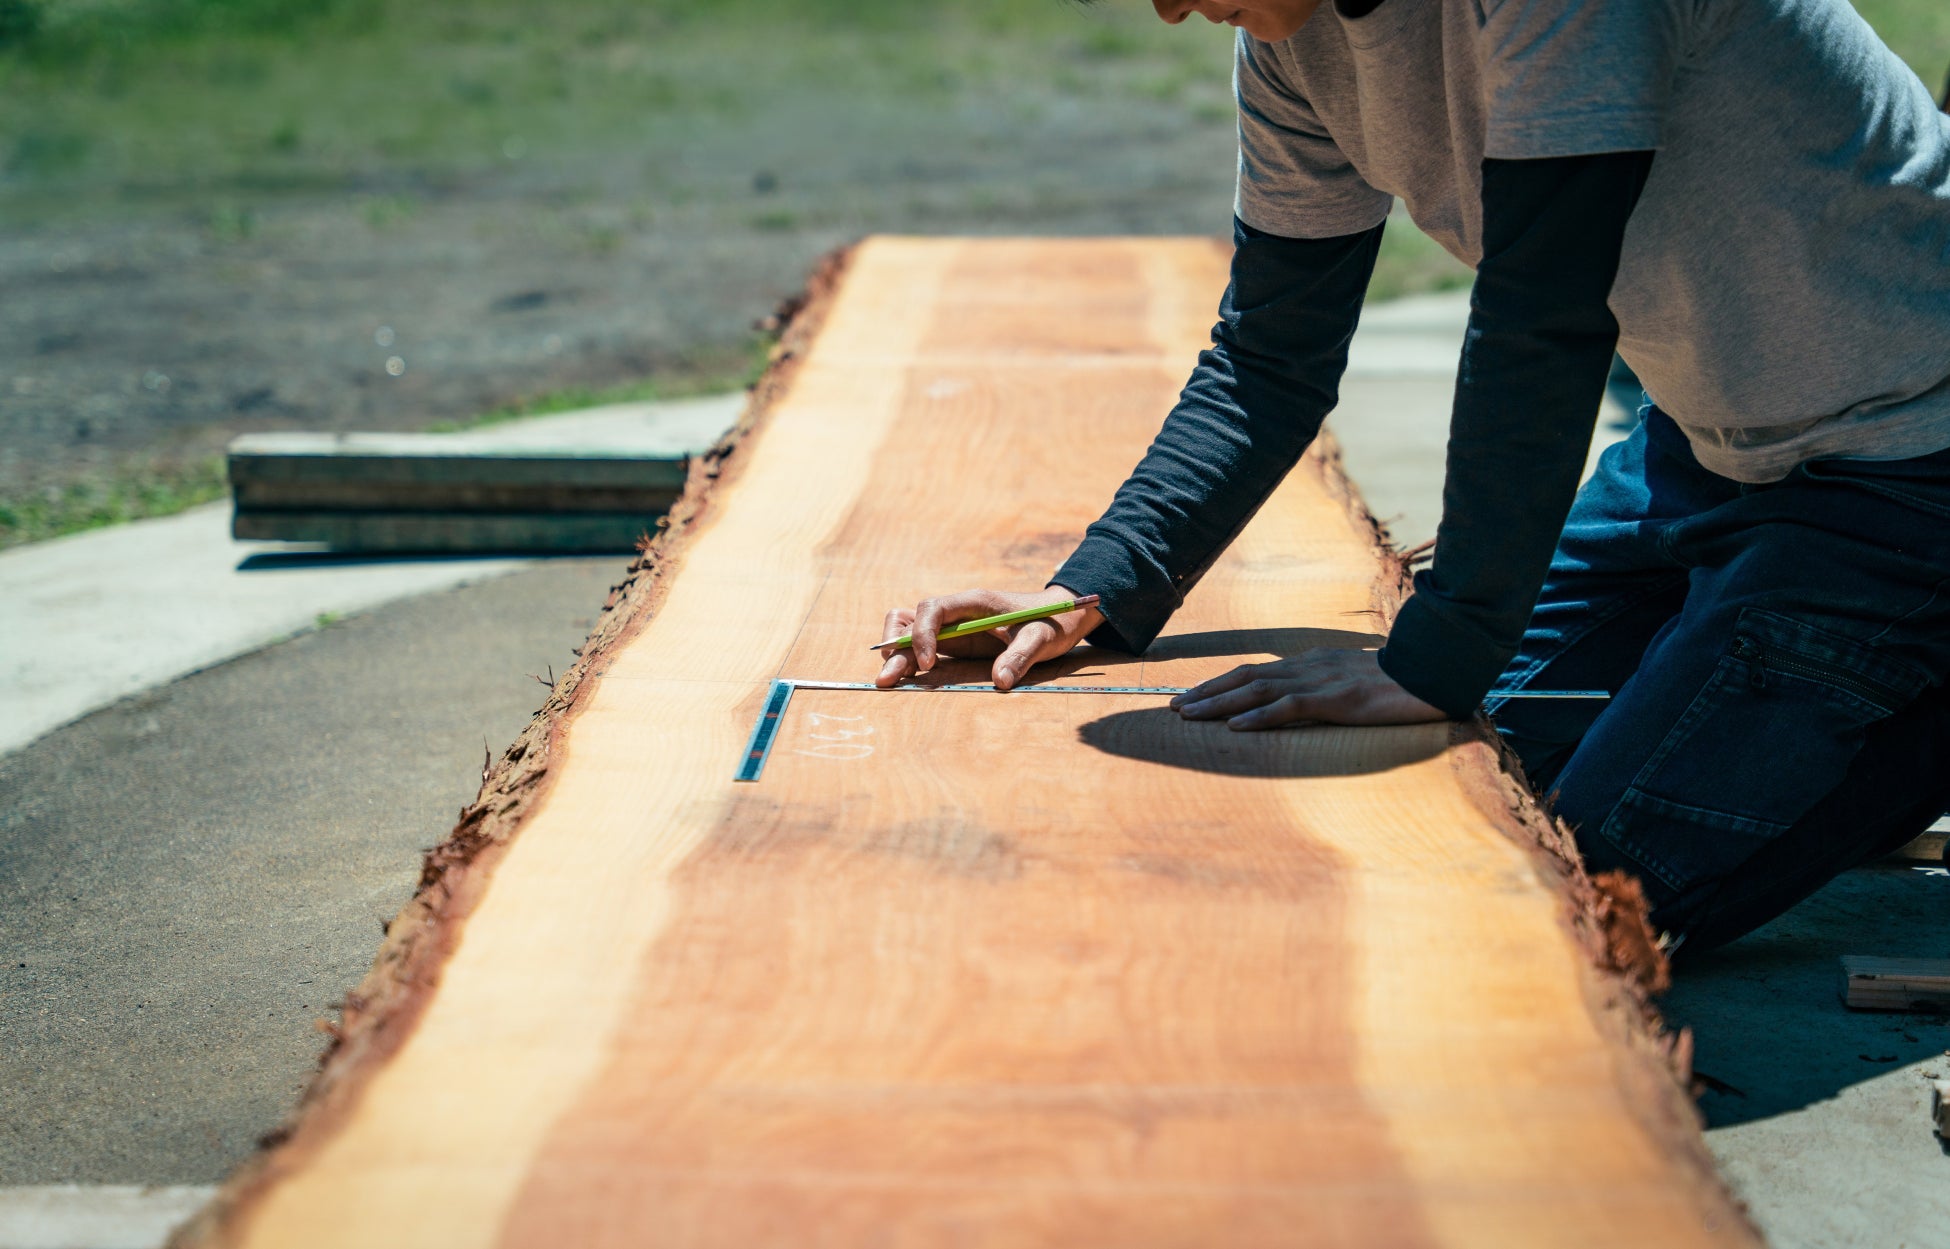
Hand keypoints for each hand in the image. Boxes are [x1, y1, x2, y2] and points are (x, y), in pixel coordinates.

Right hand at [875, 585, 1103, 689]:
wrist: (1060, 617)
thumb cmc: (1051, 622)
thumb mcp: (1042, 638)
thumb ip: (1021, 655)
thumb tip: (1001, 681)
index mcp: (974, 602)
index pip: (933, 608)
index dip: (922, 634)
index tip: (929, 664)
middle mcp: (957, 612)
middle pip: (909, 618)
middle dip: (895, 645)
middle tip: (889, 677)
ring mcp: (953, 627)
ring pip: (908, 631)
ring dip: (895, 652)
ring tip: (890, 680)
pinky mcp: (955, 642)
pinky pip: (921, 646)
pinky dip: (908, 660)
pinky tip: (905, 679)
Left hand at [1170, 649, 1447, 729]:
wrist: (1433, 673)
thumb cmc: (1396, 683)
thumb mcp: (1352, 683)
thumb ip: (1325, 689)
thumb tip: (1302, 704)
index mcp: (1310, 663)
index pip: (1255, 671)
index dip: (1219, 683)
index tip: (1190, 696)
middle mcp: (1308, 667)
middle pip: (1246, 676)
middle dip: (1206, 692)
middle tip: (1173, 707)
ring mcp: (1321, 680)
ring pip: (1258, 689)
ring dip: (1219, 704)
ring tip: (1189, 716)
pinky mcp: (1337, 699)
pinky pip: (1290, 707)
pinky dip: (1259, 715)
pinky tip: (1236, 726)